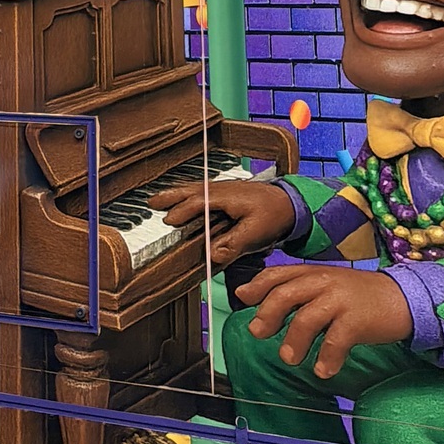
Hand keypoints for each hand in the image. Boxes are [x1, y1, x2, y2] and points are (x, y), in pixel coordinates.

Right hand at [147, 179, 296, 268]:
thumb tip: (211, 255)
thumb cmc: (275, 216)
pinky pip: (201, 190)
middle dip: (170, 196)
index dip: (182, 212)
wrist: (292, 203)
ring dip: (176, 193)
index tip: (168, 222)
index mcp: (227, 197)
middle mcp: (222, 189)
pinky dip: (187, 193)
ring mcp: (224, 188)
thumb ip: (233, 245)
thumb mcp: (256, 234)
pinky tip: (183, 199)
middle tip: (151, 202)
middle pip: (191, 190)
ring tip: (159, 199)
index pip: (198, 203)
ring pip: (194, 188)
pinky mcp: (227, 192)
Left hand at [236, 264, 412, 378]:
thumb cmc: (359, 296)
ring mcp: (341, 300)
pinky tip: (322, 371)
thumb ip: (300, 291)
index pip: (278, 274)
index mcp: (313, 273)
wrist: (402, 298)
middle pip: (286, 294)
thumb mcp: (328, 285)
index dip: (257, 286)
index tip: (243, 299)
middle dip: (267, 314)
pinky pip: (336, 341)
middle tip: (258, 333)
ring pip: (307, 318)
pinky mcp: (358, 320)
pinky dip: (326, 358)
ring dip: (293, 341)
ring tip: (289, 358)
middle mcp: (324, 282)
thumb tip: (262, 304)